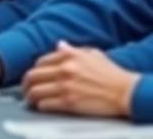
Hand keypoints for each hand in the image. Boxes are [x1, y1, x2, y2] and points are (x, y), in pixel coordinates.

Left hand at [21, 42, 139, 118]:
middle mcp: (65, 69)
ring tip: (32, 100)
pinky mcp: (68, 102)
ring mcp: (65, 86)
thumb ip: (73, 50)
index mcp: (70, 56)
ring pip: (34, 91)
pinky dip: (41, 106)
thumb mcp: (93, 54)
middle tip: (27, 89)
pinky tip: (43, 106)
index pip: (40, 62)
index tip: (35, 76)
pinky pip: (44, 104)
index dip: (35, 70)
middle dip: (27, 84)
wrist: (125, 92)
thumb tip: (59, 45)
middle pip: (32, 76)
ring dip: (30, 96)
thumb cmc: (112, 74)